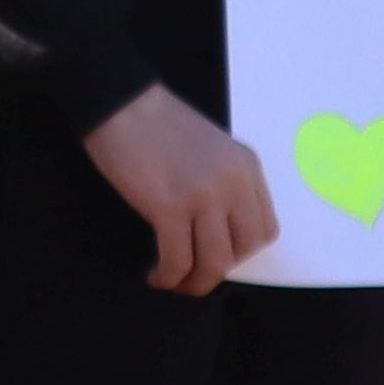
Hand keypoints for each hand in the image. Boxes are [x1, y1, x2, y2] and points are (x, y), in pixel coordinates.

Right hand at [88, 82, 281, 292]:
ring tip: (173, 283)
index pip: (264, 228)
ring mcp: (203, 197)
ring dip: (195, 282)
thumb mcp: (210, 147)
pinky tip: (154, 274)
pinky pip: (177, 257)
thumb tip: (213, 221)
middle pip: (244, 249)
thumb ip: (222, 180)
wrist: (119, 101)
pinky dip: (168, 275)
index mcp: (247, 167)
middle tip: (193, 271)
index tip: (215, 251)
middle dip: (219, 269)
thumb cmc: (156, 120)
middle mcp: (234, 184)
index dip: (241, 250)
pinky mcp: (168, 206)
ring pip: (215, 261)